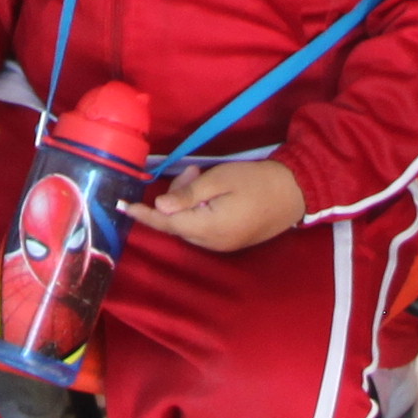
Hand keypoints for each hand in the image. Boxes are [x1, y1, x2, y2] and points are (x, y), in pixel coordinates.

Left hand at [127, 157, 306, 253]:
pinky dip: (198, 211)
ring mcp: (222, 246)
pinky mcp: (231, 242)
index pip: (166, 223)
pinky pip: (202, 228)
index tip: (121, 206)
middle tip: (193, 171)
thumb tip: (161, 206)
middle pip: (177, 223)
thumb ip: (189, 194)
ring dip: (187, 203)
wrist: (296, 193)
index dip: (143, 214)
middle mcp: (211, 243)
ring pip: (189, 225)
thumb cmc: (257, 181)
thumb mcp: (220, 180)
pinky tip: (210, 193)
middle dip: (174, 199)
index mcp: (207, 228)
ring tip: (203, 176)